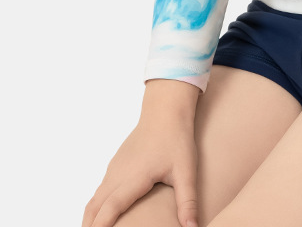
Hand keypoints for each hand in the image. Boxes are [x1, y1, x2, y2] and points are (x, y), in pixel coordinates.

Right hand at [81, 112, 198, 226]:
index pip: (111, 207)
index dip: (100, 226)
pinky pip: (99, 190)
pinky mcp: (116, 164)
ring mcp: (115, 168)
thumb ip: (188, 201)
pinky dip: (95, 207)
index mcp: (135, 176)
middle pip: (95, 206)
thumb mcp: (186, 171)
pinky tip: (100, 216)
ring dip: (90, 218)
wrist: (166, 110)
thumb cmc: (177, 139)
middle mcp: (119, 173)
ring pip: (95, 199)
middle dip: (90, 226)